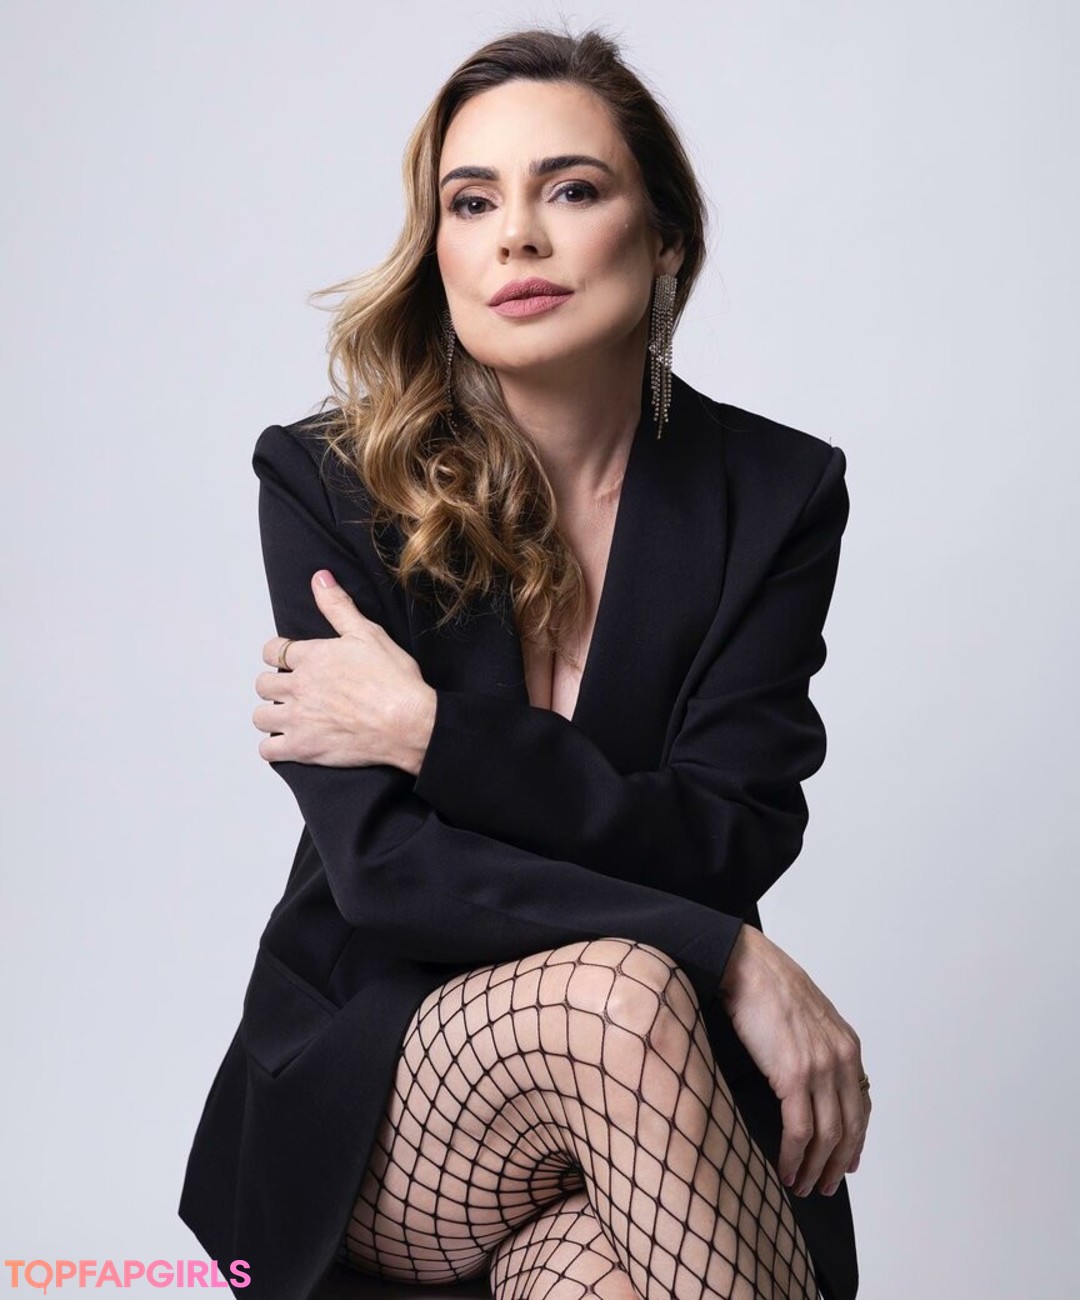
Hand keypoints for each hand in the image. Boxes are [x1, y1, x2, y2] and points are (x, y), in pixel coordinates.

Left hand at [253, 570, 436, 774]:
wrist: (408, 722)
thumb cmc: (393, 680)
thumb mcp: (368, 633)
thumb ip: (338, 606)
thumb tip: (320, 578)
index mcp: (310, 657)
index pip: (272, 651)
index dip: (278, 655)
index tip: (289, 661)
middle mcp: (297, 687)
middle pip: (263, 685)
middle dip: (275, 686)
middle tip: (295, 691)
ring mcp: (298, 719)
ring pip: (261, 717)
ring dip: (271, 716)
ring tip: (290, 717)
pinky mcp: (304, 748)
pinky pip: (268, 751)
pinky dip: (275, 747)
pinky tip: (289, 743)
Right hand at [718, 926, 869, 1198]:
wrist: (746, 964)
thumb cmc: (768, 984)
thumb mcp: (809, 1014)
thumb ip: (818, 1045)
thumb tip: (810, 1075)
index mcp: (847, 1044)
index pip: (861, 1104)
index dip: (856, 1139)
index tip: (847, 1162)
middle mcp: (841, 1058)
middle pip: (850, 1127)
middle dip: (838, 1163)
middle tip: (825, 1185)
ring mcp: (820, 1067)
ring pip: (827, 1135)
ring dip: (816, 1167)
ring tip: (803, 1185)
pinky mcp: (793, 1074)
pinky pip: (800, 1129)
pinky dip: (795, 1155)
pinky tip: (787, 1169)